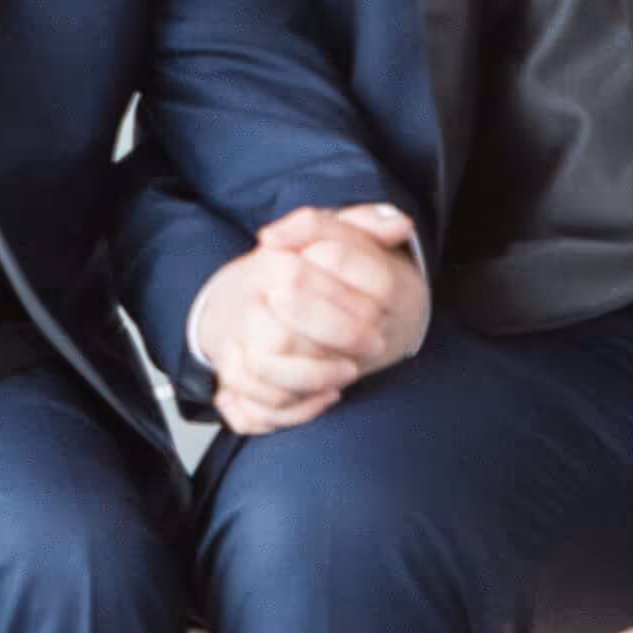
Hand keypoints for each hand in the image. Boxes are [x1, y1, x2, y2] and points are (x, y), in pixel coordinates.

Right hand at [189, 202, 427, 439]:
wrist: (240, 297)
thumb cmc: (298, 266)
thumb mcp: (331, 236)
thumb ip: (366, 224)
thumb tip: (400, 224)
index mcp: (268, 263)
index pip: (297, 283)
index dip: (344, 308)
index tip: (379, 317)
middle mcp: (244, 303)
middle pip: (278, 338)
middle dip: (330, 349)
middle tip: (373, 347)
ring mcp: (232, 341)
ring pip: (260, 373)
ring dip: (311, 380)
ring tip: (349, 373)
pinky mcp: (231, 375)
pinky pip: (250, 404)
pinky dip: (292, 407)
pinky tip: (327, 397)